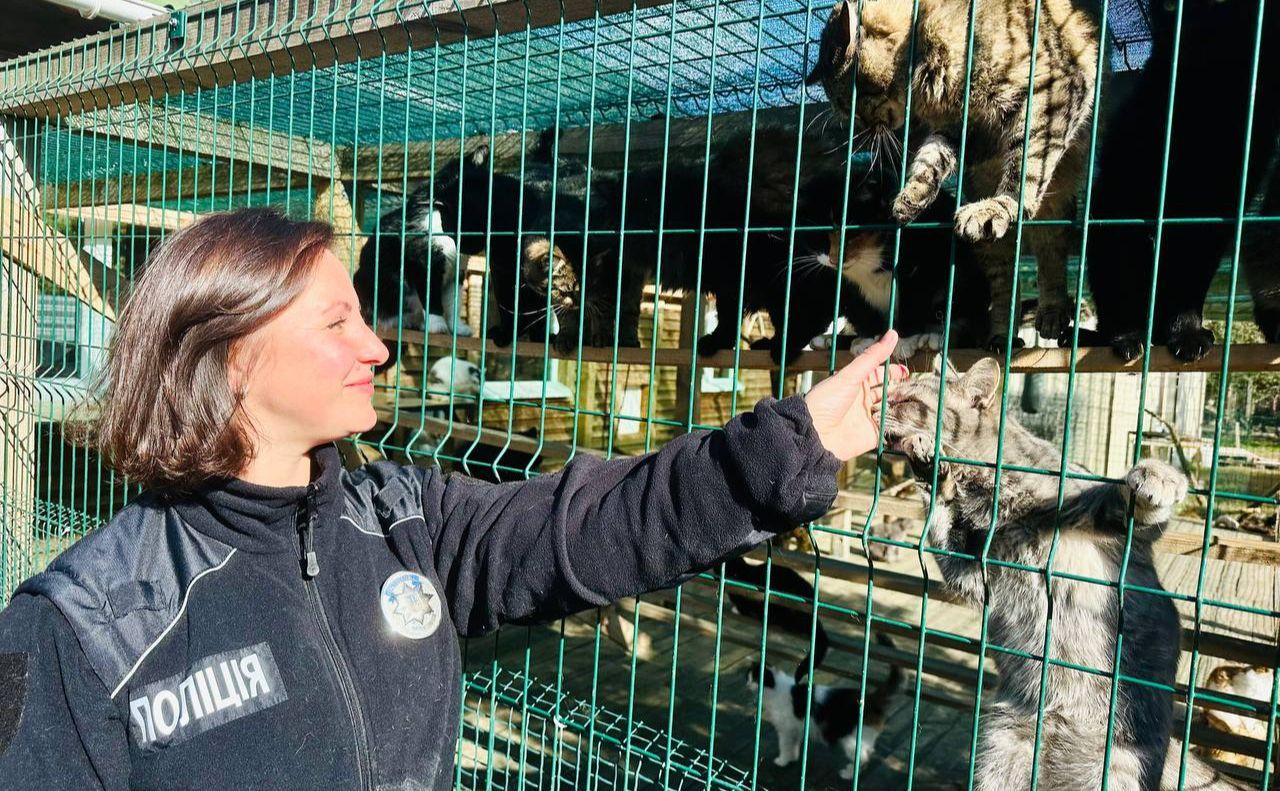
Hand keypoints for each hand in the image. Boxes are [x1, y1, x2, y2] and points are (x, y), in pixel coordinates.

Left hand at [804, 331, 906, 460]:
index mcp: (855, 383)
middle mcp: (863, 399)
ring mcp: (868, 417)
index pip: (879, 374)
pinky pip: (890, 429)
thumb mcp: (851, 375)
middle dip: (901, 389)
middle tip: (918, 388)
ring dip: (903, 406)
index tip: (907, 372)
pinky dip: (901, 425)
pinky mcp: (872, 435)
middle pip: (887, 392)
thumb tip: (893, 334)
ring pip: (891, 409)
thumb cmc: (827, 401)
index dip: (893, 372)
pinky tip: (913, 420)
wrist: (814, 434)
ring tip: (919, 402)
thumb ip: (872, 356)